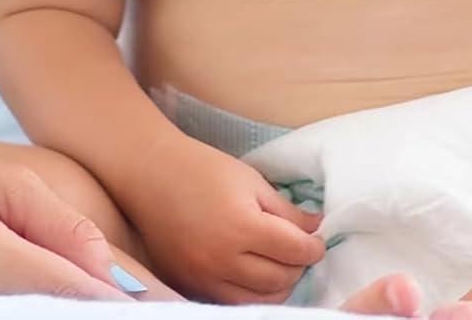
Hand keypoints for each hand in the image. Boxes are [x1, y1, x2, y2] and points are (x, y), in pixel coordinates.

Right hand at [119, 136, 324, 302]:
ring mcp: (204, 276)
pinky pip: (229, 303)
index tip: (318, 242)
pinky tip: (255, 278)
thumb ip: (286, 210)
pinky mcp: (188, 284)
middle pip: (279, 279)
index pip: (294, 251)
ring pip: (257, 300)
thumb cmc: (204, 169)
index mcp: (243, 226)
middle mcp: (223, 258)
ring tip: (281, 267)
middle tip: (299, 252)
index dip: (313, 248)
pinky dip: (249, 295)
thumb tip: (316, 227)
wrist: (153, 174)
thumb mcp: (251, 181)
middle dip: (297, 267)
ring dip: (277, 287)